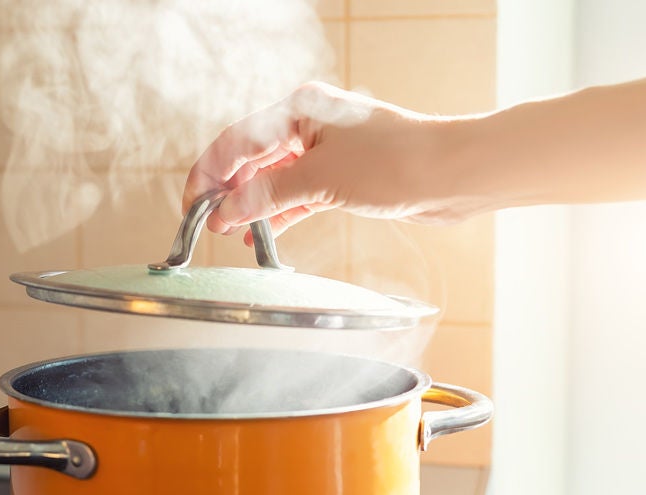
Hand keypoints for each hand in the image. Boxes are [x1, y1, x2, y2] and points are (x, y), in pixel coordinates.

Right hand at [182, 82, 473, 243]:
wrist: (452, 175)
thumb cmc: (397, 161)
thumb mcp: (321, 180)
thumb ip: (268, 195)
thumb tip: (226, 212)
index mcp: (299, 109)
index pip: (237, 142)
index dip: (210, 175)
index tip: (193, 206)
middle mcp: (308, 126)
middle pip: (251, 159)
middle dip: (226, 191)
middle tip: (205, 223)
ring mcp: (324, 152)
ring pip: (272, 179)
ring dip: (250, 205)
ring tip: (227, 232)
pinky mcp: (339, 178)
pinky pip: (295, 195)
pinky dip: (276, 213)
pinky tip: (258, 233)